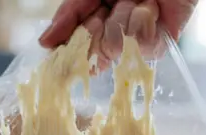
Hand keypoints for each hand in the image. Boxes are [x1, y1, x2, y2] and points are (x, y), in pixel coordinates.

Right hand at [39, 0, 197, 69]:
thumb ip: (68, 15)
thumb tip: (45, 43)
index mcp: (93, 21)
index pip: (76, 49)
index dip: (72, 49)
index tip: (63, 56)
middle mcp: (113, 34)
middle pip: (95, 51)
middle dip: (98, 25)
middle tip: (108, 7)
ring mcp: (136, 41)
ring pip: (117, 47)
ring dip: (124, 15)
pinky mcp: (161, 42)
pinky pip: (142, 46)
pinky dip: (143, 20)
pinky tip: (150, 7)